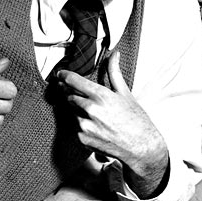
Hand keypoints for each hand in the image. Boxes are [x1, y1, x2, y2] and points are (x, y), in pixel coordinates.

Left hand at [57, 50, 168, 197]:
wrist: (141, 147)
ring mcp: (85, 126)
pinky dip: (82, 124)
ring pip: (72, 112)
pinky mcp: (83, 139)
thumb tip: (114, 53)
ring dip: (78, 110)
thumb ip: (114, 72)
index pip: (73, 81)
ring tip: (95, 114)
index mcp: (100, 96)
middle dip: (71, 93)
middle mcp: (90, 110)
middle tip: (76, 92)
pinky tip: (96, 126)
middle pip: (69, 96)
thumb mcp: (125, 92)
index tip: (60, 74)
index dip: (64, 75)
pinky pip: (76, 127)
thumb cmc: (136, 119)